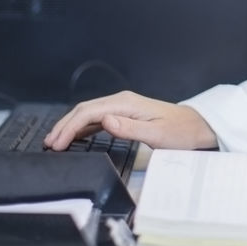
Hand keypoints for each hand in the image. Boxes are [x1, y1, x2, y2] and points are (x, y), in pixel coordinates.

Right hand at [42, 90, 217, 150]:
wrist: (197, 126)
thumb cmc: (181, 132)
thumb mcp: (157, 134)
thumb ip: (129, 128)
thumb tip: (104, 121)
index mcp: (127, 103)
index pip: (89, 112)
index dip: (70, 127)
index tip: (57, 143)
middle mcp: (123, 101)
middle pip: (85, 110)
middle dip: (64, 126)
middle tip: (49, 144)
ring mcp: (123, 107)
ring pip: (89, 113)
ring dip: (71, 126)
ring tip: (55, 141)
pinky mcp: (125, 114)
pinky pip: (97, 119)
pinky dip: (82, 127)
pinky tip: (75, 137)